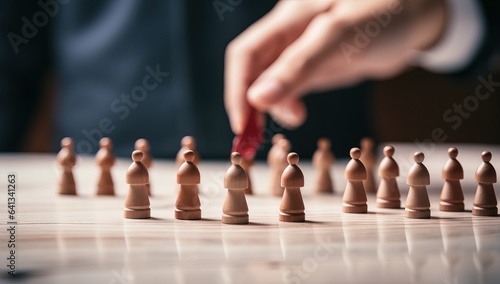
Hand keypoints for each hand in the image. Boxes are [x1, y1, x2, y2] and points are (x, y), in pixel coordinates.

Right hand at [225, 0, 445, 133]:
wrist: (420, 16)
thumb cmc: (387, 13)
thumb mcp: (341, 38)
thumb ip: (299, 67)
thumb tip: (258, 99)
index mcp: (289, 18)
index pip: (245, 54)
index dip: (237, 89)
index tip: (242, 123)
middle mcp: (289, 33)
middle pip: (252, 70)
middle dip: (249, 104)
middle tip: (253, 137)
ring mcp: (302, 50)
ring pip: (269, 82)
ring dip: (270, 107)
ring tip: (293, 119)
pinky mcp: (316, 65)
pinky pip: (290, 87)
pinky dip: (287, 104)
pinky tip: (297, 114)